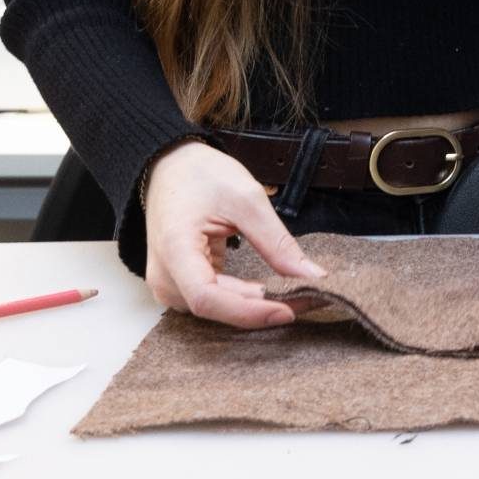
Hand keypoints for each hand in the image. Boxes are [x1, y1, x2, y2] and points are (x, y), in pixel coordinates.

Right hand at [142, 140, 326, 328]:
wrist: (170, 167)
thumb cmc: (200, 176)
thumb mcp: (246, 199)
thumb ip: (277, 242)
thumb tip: (312, 275)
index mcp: (175, 251)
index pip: (207, 298)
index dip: (249, 311)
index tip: (289, 310)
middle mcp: (165, 277)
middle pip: (215, 308)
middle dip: (263, 309)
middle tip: (311, 299)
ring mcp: (169, 284)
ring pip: (217, 310)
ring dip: (256, 307)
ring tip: (296, 295)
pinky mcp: (180, 284)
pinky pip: (214, 301)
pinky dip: (245, 299)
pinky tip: (272, 292)